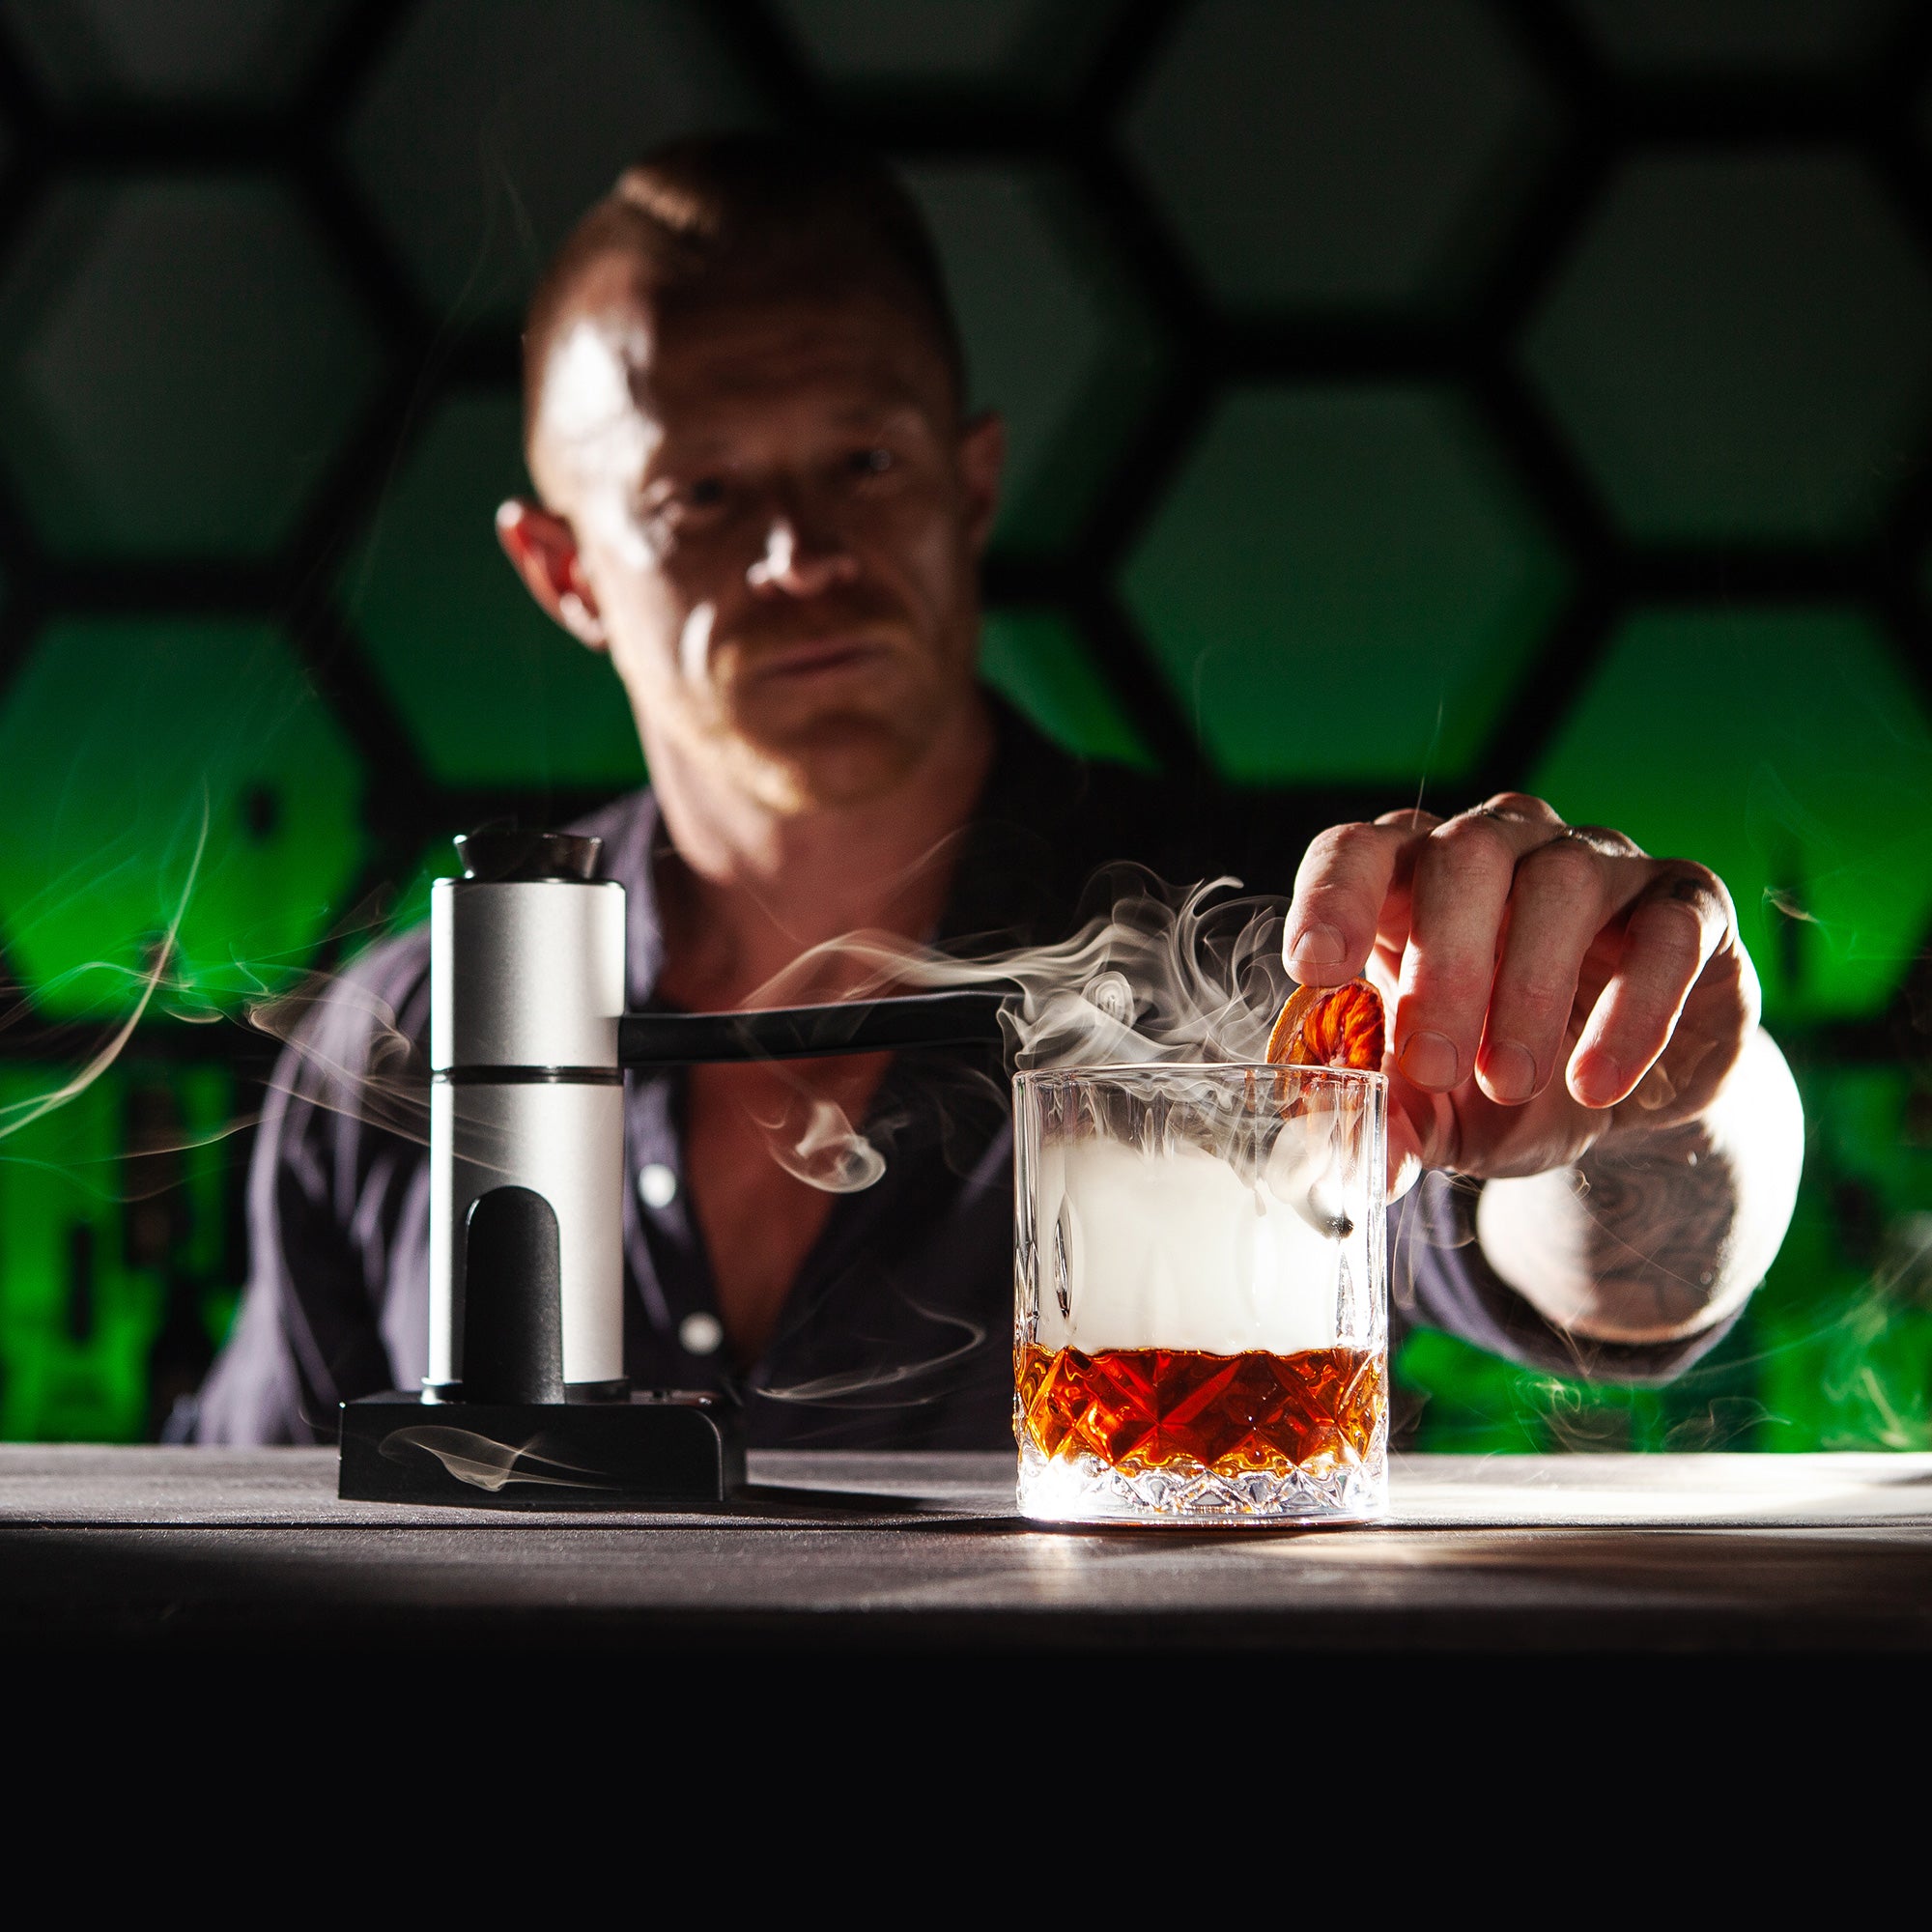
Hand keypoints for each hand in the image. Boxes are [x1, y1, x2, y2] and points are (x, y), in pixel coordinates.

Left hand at [1283, 794, 1761, 1194]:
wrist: (1625, 1101)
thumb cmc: (1500, 1082)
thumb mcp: (1437, 1114)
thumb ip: (1393, 1124)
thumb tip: (1360, 1163)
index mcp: (1412, 881)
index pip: (1359, 850)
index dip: (1334, 896)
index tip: (1317, 967)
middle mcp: (1503, 845)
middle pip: (1465, 856)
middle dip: (1444, 965)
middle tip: (1435, 1065)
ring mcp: (1598, 862)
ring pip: (1560, 882)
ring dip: (1530, 989)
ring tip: (1510, 1081)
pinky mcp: (1687, 905)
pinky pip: (1668, 932)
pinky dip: (1633, 1008)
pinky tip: (1596, 1081)